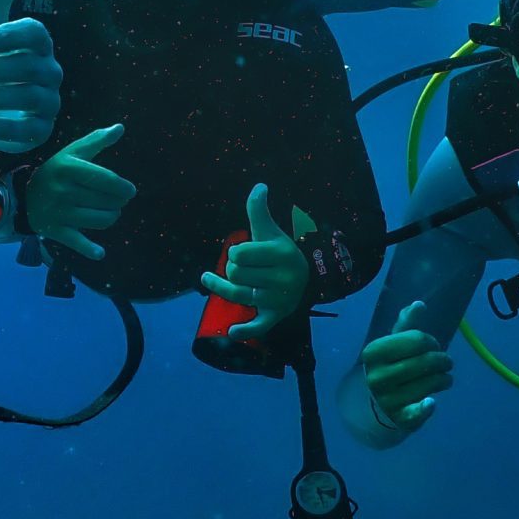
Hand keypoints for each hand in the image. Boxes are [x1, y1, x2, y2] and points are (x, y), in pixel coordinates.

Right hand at [25, 122, 135, 261]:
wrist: (23, 196)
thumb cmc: (56, 171)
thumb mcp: (73, 152)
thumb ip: (97, 140)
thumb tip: (120, 127)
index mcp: (68, 168)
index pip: (106, 179)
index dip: (123, 187)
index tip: (129, 190)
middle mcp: (63, 190)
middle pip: (107, 201)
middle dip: (118, 202)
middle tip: (116, 200)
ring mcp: (59, 212)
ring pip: (100, 220)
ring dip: (111, 217)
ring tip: (110, 212)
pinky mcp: (56, 231)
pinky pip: (78, 243)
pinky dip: (90, 250)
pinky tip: (100, 253)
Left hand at [200, 183, 308, 340]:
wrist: (305, 279)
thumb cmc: (279, 252)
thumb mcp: (270, 231)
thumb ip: (259, 210)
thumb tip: (259, 186)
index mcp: (282, 254)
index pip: (239, 254)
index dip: (235, 252)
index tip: (242, 252)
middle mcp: (283, 278)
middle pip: (235, 274)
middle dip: (233, 269)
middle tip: (242, 268)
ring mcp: (280, 299)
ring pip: (237, 294)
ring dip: (223, 288)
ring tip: (213, 282)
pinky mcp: (275, 316)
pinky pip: (259, 325)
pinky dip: (246, 330)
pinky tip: (232, 332)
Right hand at [362, 301, 451, 426]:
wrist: (371, 401)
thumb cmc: (387, 366)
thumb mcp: (392, 344)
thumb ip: (406, 325)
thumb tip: (419, 304)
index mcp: (374, 353)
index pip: (416, 340)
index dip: (431, 342)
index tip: (434, 346)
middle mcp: (377, 376)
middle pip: (425, 362)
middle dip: (442, 361)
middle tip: (447, 363)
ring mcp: (387, 399)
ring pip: (427, 385)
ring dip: (444, 379)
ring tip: (446, 378)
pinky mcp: (398, 418)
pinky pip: (415, 413)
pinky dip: (425, 408)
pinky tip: (432, 402)